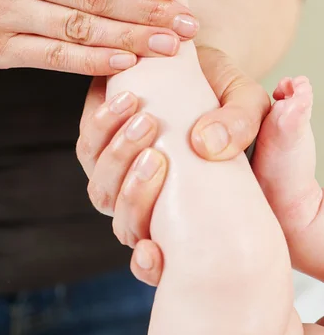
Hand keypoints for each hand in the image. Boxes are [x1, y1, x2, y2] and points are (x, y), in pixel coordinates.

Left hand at [77, 45, 270, 285]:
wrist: (202, 67)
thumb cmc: (227, 101)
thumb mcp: (247, 105)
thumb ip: (240, 125)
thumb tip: (208, 145)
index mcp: (182, 217)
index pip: (158, 260)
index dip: (149, 266)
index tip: (151, 251)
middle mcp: (145, 203)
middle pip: (124, 222)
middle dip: (134, 193)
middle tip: (158, 155)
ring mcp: (118, 175)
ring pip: (101, 187)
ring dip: (118, 156)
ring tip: (145, 121)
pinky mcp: (99, 142)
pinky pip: (88, 145)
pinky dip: (101, 124)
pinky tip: (126, 100)